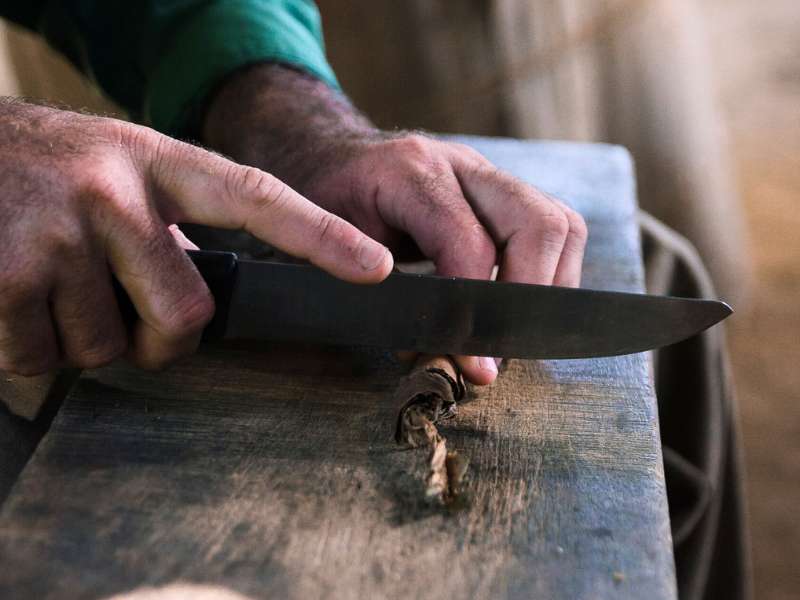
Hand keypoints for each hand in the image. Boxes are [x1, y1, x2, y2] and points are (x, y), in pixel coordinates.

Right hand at [0, 99, 391, 374]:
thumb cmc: (45, 170)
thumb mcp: (120, 170)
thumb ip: (173, 224)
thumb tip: (207, 305)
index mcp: (157, 162)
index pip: (256, 199)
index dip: (321, 236)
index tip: (378, 268)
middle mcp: (114, 193)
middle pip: (186, 317)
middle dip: (160, 337)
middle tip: (123, 307)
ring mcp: (58, 233)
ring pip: (108, 347)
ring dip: (85, 336)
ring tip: (53, 284)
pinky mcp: (3, 276)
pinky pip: (43, 360)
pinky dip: (28, 347)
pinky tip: (12, 298)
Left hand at [202, 65, 587, 384]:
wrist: (332, 159)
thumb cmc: (325, 204)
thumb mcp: (327, 245)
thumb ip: (380, 296)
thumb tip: (438, 356)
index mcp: (408, 172)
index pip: (469, 242)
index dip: (475, 306)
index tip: (474, 359)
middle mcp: (460, 165)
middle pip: (538, 222)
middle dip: (530, 295)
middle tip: (503, 346)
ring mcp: (486, 175)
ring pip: (559, 223)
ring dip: (548, 286)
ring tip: (511, 331)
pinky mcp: (501, 192)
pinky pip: (554, 228)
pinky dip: (547, 274)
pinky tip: (514, 305)